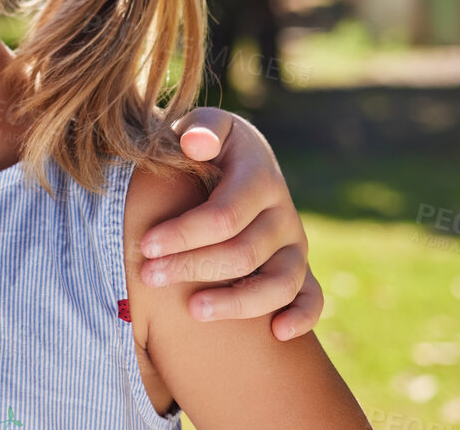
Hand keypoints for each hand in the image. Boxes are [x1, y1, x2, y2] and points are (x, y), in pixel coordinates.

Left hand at [138, 107, 323, 339]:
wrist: (236, 157)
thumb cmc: (206, 144)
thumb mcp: (204, 126)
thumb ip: (200, 129)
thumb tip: (195, 143)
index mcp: (260, 175)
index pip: (224, 216)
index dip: (184, 234)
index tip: (146, 245)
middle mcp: (283, 212)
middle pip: (243, 253)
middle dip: (192, 267)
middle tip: (148, 276)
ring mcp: (295, 243)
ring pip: (280, 283)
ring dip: (237, 302)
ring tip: (193, 311)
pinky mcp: (300, 266)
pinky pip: (313, 297)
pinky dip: (302, 317)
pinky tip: (277, 333)